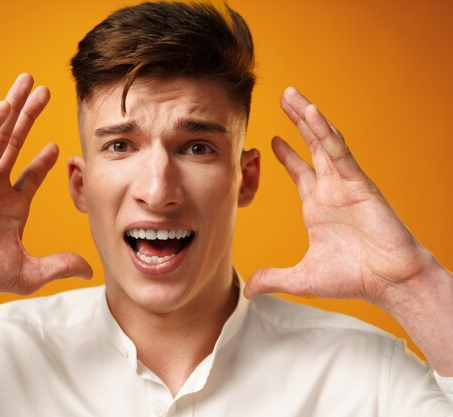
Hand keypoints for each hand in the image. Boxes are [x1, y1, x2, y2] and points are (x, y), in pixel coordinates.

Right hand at [0, 73, 91, 302]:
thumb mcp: (29, 272)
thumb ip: (59, 265)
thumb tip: (89, 272)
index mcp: (11, 206)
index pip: (31, 175)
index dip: (44, 161)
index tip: (58, 146)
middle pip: (16, 143)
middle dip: (30, 117)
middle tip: (44, 92)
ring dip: (13, 108)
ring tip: (27, 83)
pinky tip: (4, 107)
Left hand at [244, 87, 436, 306]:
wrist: (389, 282)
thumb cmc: (352, 278)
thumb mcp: (301, 278)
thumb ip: (273, 278)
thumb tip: (249, 290)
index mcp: (316, 205)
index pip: (299, 171)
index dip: (285, 154)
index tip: (270, 140)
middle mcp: (329, 189)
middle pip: (309, 145)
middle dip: (296, 122)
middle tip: (282, 99)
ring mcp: (344, 183)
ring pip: (323, 141)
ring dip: (307, 117)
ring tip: (291, 95)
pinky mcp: (358, 183)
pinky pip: (339, 152)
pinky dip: (325, 132)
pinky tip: (312, 113)